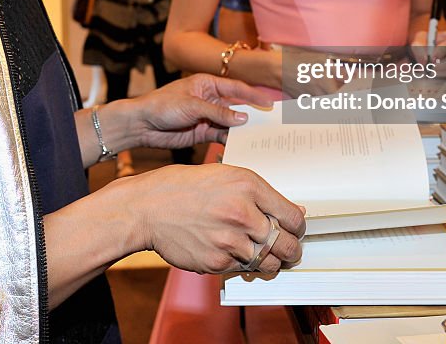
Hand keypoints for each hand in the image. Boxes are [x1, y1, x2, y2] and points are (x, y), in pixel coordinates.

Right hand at [127, 163, 304, 274]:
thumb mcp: (224, 175)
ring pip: (266, 262)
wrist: (148, 207)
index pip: (293, 217)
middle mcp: (243, 212)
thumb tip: (289, 212)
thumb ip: (258, 194)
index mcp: (248, 185)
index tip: (295, 231)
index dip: (297, 227)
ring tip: (258, 253)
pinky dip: (240, 264)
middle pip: (286, 244)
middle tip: (288, 251)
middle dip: (291, 251)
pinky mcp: (217, 261)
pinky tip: (229, 251)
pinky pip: (242, 269)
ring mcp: (230, 240)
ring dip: (265, 260)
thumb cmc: (183, 188)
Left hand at [129, 73, 273, 148]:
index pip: (236, 89)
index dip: (254, 96)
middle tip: (271, 125)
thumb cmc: (162, 105)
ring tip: (260, 139)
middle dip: (252, 115)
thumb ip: (218, 112)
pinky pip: (222, 136)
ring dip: (242, 131)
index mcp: (208, 84)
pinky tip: (242, 147)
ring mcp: (207, 116)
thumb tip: (243, 119)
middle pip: (236, 107)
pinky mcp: (203, 132)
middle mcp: (210, 99)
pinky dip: (231, 141)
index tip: (270, 105)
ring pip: (230, 124)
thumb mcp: (192, 106)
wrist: (141, 124)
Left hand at [409, 26, 445, 78]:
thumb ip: (418, 46)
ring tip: (431, 71)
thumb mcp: (422, 38)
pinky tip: (439, 72)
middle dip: (441, 65)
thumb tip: (423, 60)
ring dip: (442, 72)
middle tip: (430, 68)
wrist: (435, 49)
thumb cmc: (430, 41)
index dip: (442, 51)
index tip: (431, 58)